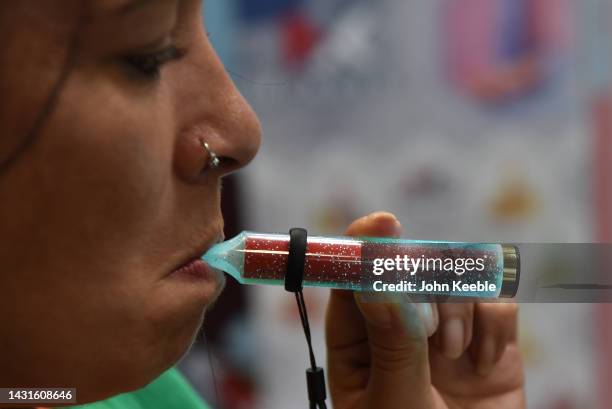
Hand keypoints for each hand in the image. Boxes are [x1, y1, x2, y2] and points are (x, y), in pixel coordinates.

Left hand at [325, 212, 524, 407]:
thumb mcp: (394, 401)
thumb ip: (391, 342)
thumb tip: (376, 280)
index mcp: (360, 343)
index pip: (353, 282)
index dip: (364, 248)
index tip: (381, 225)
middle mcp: (401, 329)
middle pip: (408, 267)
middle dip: (420, 278)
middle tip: (427, 305)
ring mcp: (447, 333)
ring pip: (454, 279)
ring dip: (457, 305)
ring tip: (452, 352)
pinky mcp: (490, 342)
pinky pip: (496, 302)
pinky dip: (494, 321)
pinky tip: (483, 361)